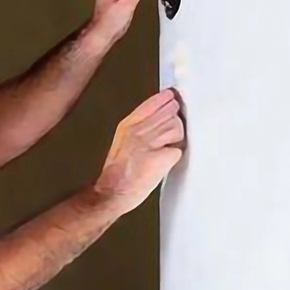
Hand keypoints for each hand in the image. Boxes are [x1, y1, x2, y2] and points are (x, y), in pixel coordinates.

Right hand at [94, 89, 184, 212]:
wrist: (113, 192)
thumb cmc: (118, 170)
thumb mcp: (123, 139)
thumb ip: (139, 125)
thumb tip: (159, 114)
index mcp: (128, 125)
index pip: (153, 103)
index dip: (166, 100)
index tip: (171, 97)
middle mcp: (138, 131)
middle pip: (169, 113)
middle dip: (174, 120)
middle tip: (171, 130)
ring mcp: (149, 144)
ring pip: (176, 129)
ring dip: (175, 139)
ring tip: (164, 150)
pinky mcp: (159, 159)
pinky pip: (177, 150)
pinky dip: (174, 156)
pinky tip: (165, 161)